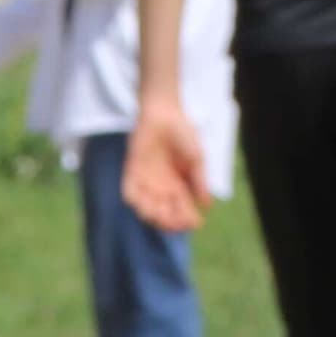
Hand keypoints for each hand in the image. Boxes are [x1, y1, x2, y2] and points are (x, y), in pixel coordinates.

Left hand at [123, 96, 208, 233]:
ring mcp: (146, 183)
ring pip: (146, 209)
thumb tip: (206, 204)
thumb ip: (200, 180)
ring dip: (153, 215)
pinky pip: (129, 192)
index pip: (183, 211)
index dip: (188, 220)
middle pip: (164, 215)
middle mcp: (163, 189)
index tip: (196, 222)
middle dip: (170, 222)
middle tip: (176, 221)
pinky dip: (134, 201)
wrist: (164, 114)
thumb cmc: (183, 134)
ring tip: (161, 214)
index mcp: (180, 188)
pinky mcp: (132, 173)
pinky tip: (143, 202)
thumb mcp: (197, 158)